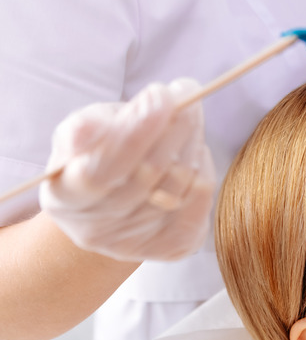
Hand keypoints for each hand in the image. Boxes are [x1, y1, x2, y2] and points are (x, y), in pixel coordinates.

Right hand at [39, 79, 215, 260]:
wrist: (112, 209)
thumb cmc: (95, 158)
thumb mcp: (81, 135)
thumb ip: (87, 127)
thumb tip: (91, 129)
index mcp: (66, 198)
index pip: (104, 168)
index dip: (137, 130)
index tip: (161, 93)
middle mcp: (98, 229)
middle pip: (149, 174)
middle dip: (174, 126)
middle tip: (187, 92)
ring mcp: (136, 244)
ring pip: (180, 184)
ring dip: (191, 142)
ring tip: (188, 117)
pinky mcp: (171, 247)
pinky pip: (200, 202)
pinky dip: (204, 169)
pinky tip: (194, 153)